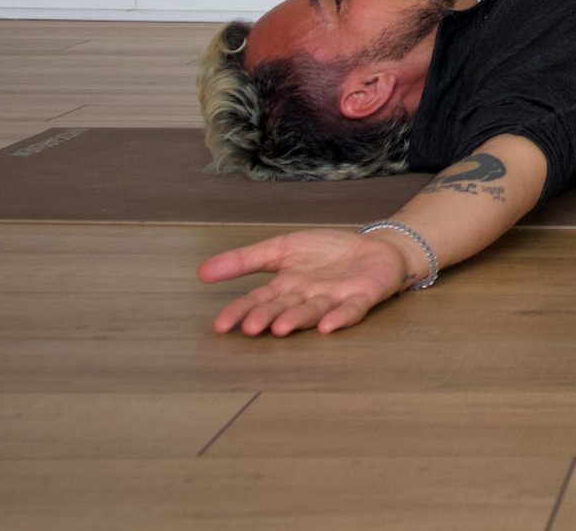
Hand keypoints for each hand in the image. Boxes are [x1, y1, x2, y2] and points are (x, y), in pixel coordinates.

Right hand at [199, 228, 410, 336]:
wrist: (373, 247)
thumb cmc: (326, 253)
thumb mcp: (280, 249)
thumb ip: (244, 260)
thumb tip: (201, 272)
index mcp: (285, 288)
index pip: (257, 301)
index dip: (239, 312)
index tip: (220, 325)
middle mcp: (306, 298)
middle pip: (282, 309)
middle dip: (267, 318)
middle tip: (250, 328)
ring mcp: (334, 300)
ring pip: (312, 312)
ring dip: (297, 321)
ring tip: (279, 328)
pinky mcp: (361, 298)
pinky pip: (350, 310)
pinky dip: (339, 318)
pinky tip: (328, 326)